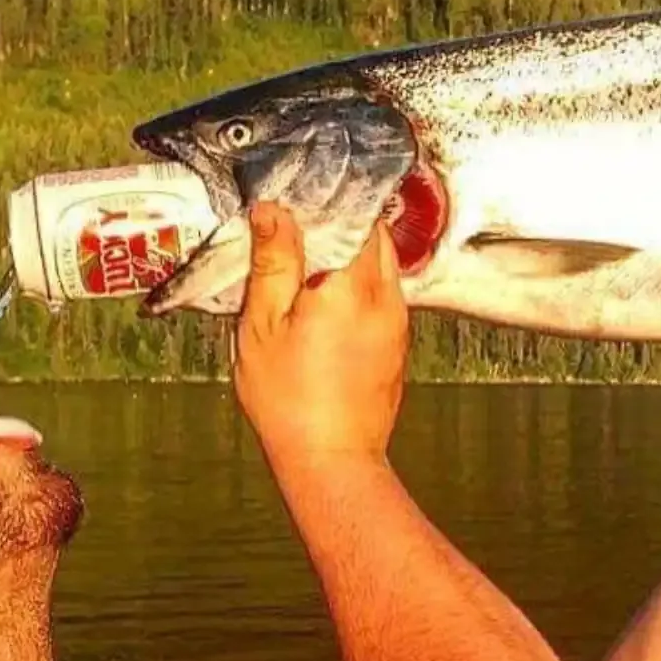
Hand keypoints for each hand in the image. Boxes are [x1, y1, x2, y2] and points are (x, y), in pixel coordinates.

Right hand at [233, 203, 407, 465]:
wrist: (332, 461)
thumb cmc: (290, 402)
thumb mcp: (263, 327)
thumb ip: (273, 263)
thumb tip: (273, 210)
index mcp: (351, 286)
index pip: (356, 213)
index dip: (327, 199)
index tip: (296, 199)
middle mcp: (385, 297)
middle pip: (373, 233)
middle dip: (339, 223)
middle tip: (297, 229)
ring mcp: (397, 320)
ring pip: (380, 262)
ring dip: (348, 253)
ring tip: (306, 264)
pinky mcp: (397, 340)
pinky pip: (381, 292)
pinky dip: (356, 282)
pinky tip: (323, 301)